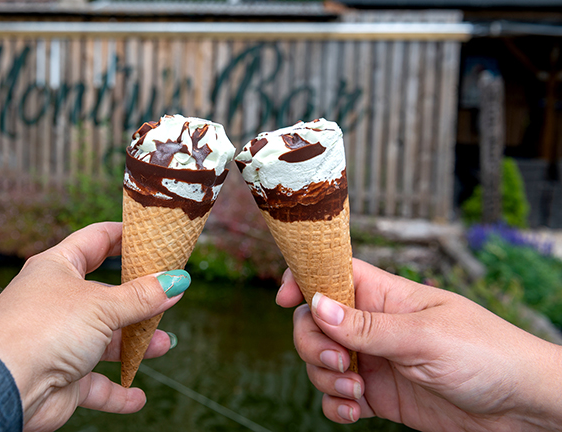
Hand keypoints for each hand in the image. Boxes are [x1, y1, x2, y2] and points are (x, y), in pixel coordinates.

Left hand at [0, 222, 186, 431]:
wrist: (2, 383)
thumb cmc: (43, 328)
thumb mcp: (102, 305)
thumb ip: (142, 296)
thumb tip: (177, 281)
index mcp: (58, 268)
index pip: (96, 240)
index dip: (124, 236)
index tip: (154, 236)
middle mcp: (57, 302)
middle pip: (106, 295)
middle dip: (138, 299)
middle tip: (169, 294)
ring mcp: (59, 341)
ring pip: (104, 341)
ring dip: (134, 344)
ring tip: (163, 344)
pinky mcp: (61, 379)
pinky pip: (95, 385)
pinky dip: (117, 392)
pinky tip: (138, 397)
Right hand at [277, 259, 561, 431]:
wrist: (520, 407)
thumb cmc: (486, 354)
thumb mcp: (424, 338)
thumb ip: (367, 327)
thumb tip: (315, 305)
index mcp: (385, 295)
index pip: (332, 273)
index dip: (302, 279)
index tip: (284, 299)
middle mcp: (374, 325)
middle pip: (314, 322)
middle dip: (312, 342)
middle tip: (338, 361)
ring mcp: (375, 360)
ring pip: (321, 360)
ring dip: (325, 378)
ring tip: (357, 392)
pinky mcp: (380, 394)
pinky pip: (339, 396)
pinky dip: (336, 405)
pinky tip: (354, 411)